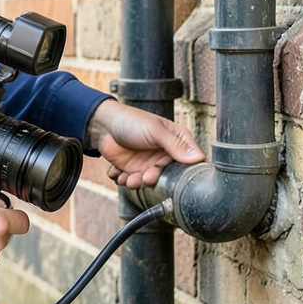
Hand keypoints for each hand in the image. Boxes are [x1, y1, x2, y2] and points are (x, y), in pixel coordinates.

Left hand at [87, 99, 205, 189]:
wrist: (103, 124)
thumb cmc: (132, 121)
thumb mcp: (156, 131)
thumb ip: (176, 145)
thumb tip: (199, 158)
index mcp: (176, 142)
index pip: (191, 160)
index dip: (188, 172)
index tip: (181, 181)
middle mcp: (164, 155)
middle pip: (167, 176)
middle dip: (153, 179)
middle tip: (146, 177)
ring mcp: (148, 163)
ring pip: (147, 182)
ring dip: (136, 183)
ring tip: (127, 179)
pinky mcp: (132, 170)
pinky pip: (131, 182)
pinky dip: (123, 180)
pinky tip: (117, 173)